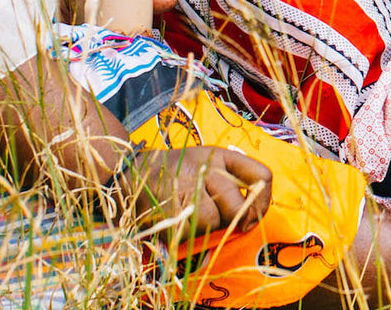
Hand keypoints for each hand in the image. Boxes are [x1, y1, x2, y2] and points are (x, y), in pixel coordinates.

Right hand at [131, 146, 271, 233]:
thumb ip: (233, 181)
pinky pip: (189, 233)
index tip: (250, 215)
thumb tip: (252, 217)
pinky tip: (172, 221)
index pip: (261, 175)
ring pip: (213, 221)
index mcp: (218, 155)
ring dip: (203, 227)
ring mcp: (184, 185)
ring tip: (186, 215)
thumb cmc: (174, 174)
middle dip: (228, 219)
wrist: (128, 175)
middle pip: (238, 205)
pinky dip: (183, 235)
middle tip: (210, 214)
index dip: (262, 202)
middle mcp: (204, 166)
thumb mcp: (205, 164)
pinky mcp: (167, 207)